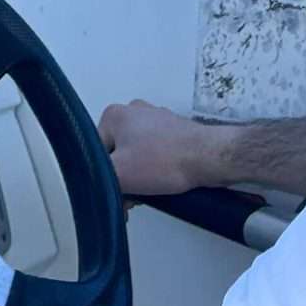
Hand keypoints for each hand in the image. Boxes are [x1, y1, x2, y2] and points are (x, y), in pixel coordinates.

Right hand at [98, 98, 215, 196]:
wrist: (209, 158)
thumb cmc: (164, 162)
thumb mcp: (119, 175)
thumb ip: (99, 180)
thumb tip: (99, 186)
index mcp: (114, 114)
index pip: (96, 151)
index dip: (104, 175)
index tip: (118, 191)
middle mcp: (133, 110)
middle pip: (116, 152)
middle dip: (123, 176)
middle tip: (134, 195)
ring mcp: (156, 118)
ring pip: (135, 154)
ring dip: (139, 175)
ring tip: (150, 191)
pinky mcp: (173, 130)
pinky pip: (154, 152)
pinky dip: (155, 168)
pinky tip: (163, 182)